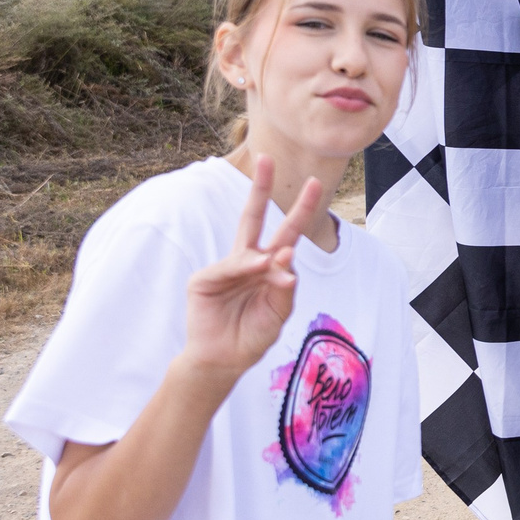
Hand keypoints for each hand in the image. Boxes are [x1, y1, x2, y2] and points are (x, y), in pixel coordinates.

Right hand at [184, 156, 322, 384]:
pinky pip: (231, 268)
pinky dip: (246, 270)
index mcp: (268, 267)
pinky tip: (256, 272)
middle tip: (266, 158)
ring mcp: (225, 268)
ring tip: (268, 270)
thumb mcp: (279, 313)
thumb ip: (284, 287)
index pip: (286, 233)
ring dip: (263, 260)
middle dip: (260, 188)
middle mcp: (247, 261)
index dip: (299, 209)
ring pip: (248, 251)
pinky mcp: (205, 280)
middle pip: (253, 217)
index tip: (315, 184)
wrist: (223, 361)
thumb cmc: (253, 336)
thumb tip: (284, 258)